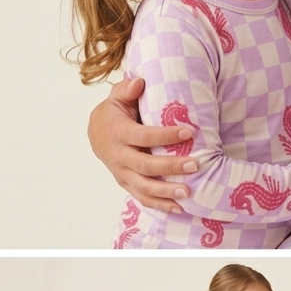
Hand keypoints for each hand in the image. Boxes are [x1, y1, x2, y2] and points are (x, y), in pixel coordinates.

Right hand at [87, 77, 197, 211]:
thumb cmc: (115, 112)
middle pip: (145, 166)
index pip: (144, 136)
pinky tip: (180, 208)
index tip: (188, 133)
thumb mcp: (118, 97)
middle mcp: (118, 156)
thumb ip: (127, 89)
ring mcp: (121, 173)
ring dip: (166, 192)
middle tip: (195, 165)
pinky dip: (160, 205)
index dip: (165, 135)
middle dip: (170, 167)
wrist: (96, 133)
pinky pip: (143, 198)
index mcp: (118, 132)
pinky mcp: (126, 184)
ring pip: (144, 187)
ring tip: (189, 192)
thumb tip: (139, 82)